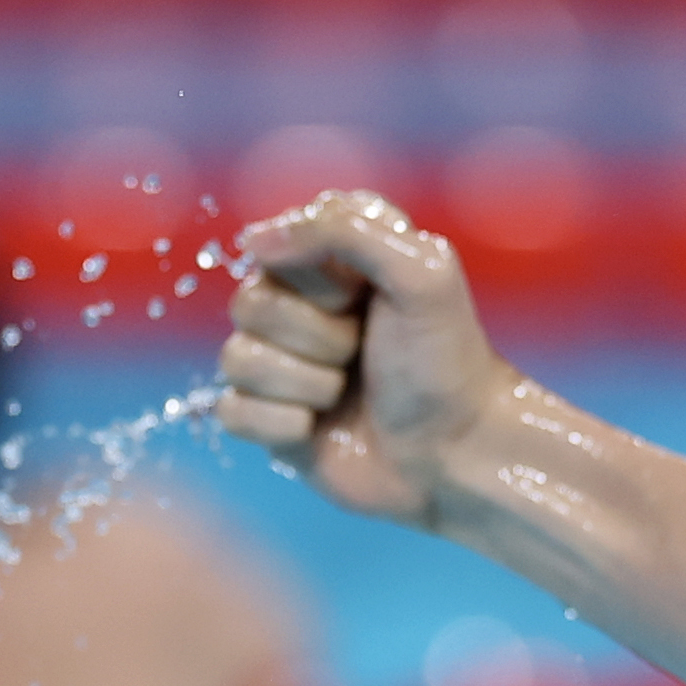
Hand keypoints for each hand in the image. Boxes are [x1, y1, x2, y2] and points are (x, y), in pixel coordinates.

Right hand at [213, 190, 517, 525]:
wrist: (455, 456)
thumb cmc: (445, 363)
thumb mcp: (421, 271)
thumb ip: (341, 230)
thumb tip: (251, 240)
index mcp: (334, 256)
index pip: (276, 243)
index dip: (321, 279)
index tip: (365, 296)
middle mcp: (301, 302)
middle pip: (249, 304)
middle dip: (316, 337)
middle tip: (363, 352)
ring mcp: (281, 363)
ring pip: (236, 360)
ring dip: (305, 383)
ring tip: (346, 394)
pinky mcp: (268, 418)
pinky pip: (230, 412)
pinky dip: (279, 425)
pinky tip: (317, 430)